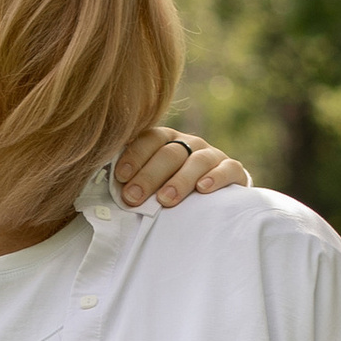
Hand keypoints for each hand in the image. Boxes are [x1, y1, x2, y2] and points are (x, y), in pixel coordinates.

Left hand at [115, 125, 250, 207]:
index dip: (134, 157)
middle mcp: (189, 143)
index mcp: (165, 140)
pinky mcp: (233, 169)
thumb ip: (133, 180)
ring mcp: (211, 154)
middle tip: (133, 198)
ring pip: (196, 161)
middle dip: (149, 176)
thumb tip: (107, 190)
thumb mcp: (152, 182)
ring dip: (179, 180)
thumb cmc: (171, 189)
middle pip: (169, 153)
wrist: (213, 198)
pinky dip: (216, 177)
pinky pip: (227, 169)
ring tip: (165, 200)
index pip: (149, 140)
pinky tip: (203, 189)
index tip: (120, 177)